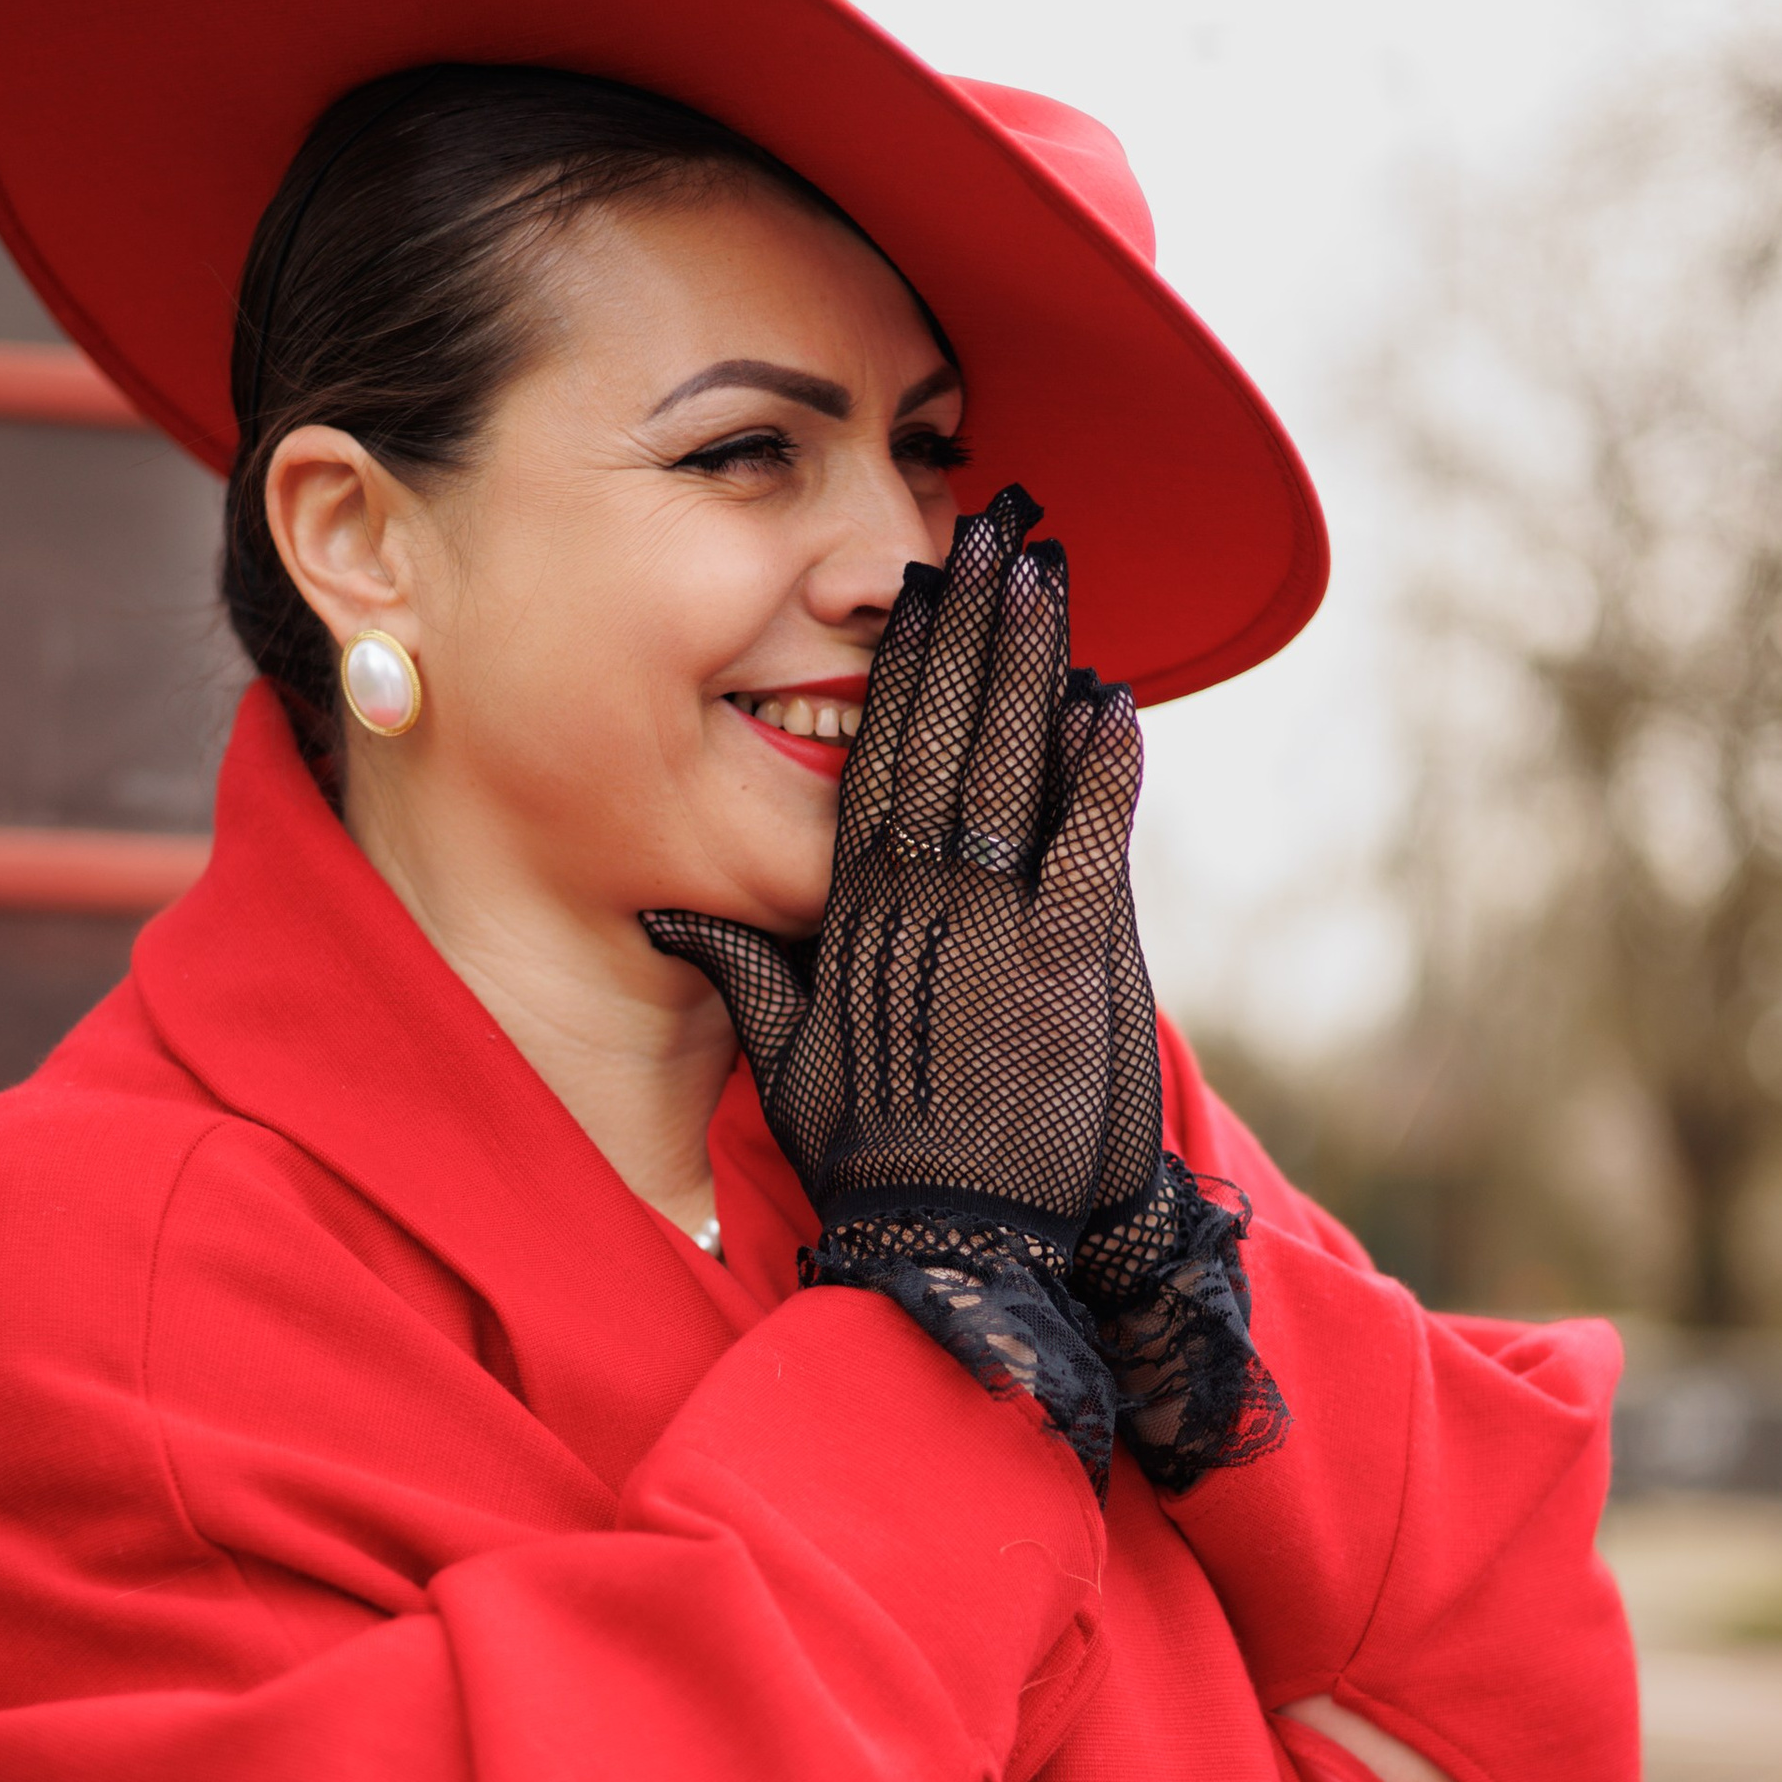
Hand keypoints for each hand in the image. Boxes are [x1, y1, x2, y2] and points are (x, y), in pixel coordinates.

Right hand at [648, 486, 1140, 1268]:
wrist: (950, 1249)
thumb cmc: (871, 1163)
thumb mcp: (786, 1063)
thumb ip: (740, 969)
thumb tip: (666, 913)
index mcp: (853, 916)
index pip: (875, 762)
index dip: (901, 670)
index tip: (916, 591)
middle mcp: (918, 903)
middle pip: (945, 735)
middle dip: (973, 625)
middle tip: (993, 532)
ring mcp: (995, 925)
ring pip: (1014, 764)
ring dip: (1035, 662)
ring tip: (1048, 574)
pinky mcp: (1069, 961)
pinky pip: (1088, 838)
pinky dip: (1104, 768)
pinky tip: (1115, 701)